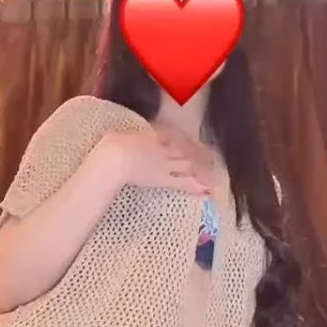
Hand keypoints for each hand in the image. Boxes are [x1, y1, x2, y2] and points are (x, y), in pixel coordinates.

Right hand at [99, 126, 213, 198]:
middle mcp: (163, 148)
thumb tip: (115, 136)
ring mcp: (165, 163)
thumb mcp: (117, 135)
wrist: (114, 158)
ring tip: (215, 177)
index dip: (185, 140)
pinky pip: (183, 183)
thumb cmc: (111, 145)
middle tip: (213, 160)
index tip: (194, 143)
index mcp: (153, 135)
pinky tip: (207, 192)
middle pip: (186, 150)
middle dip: (201, 155)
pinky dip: (196, 187)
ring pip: (189, 165)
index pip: (174, 136)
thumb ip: (122, 136)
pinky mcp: (163, 179)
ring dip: (203, 171)